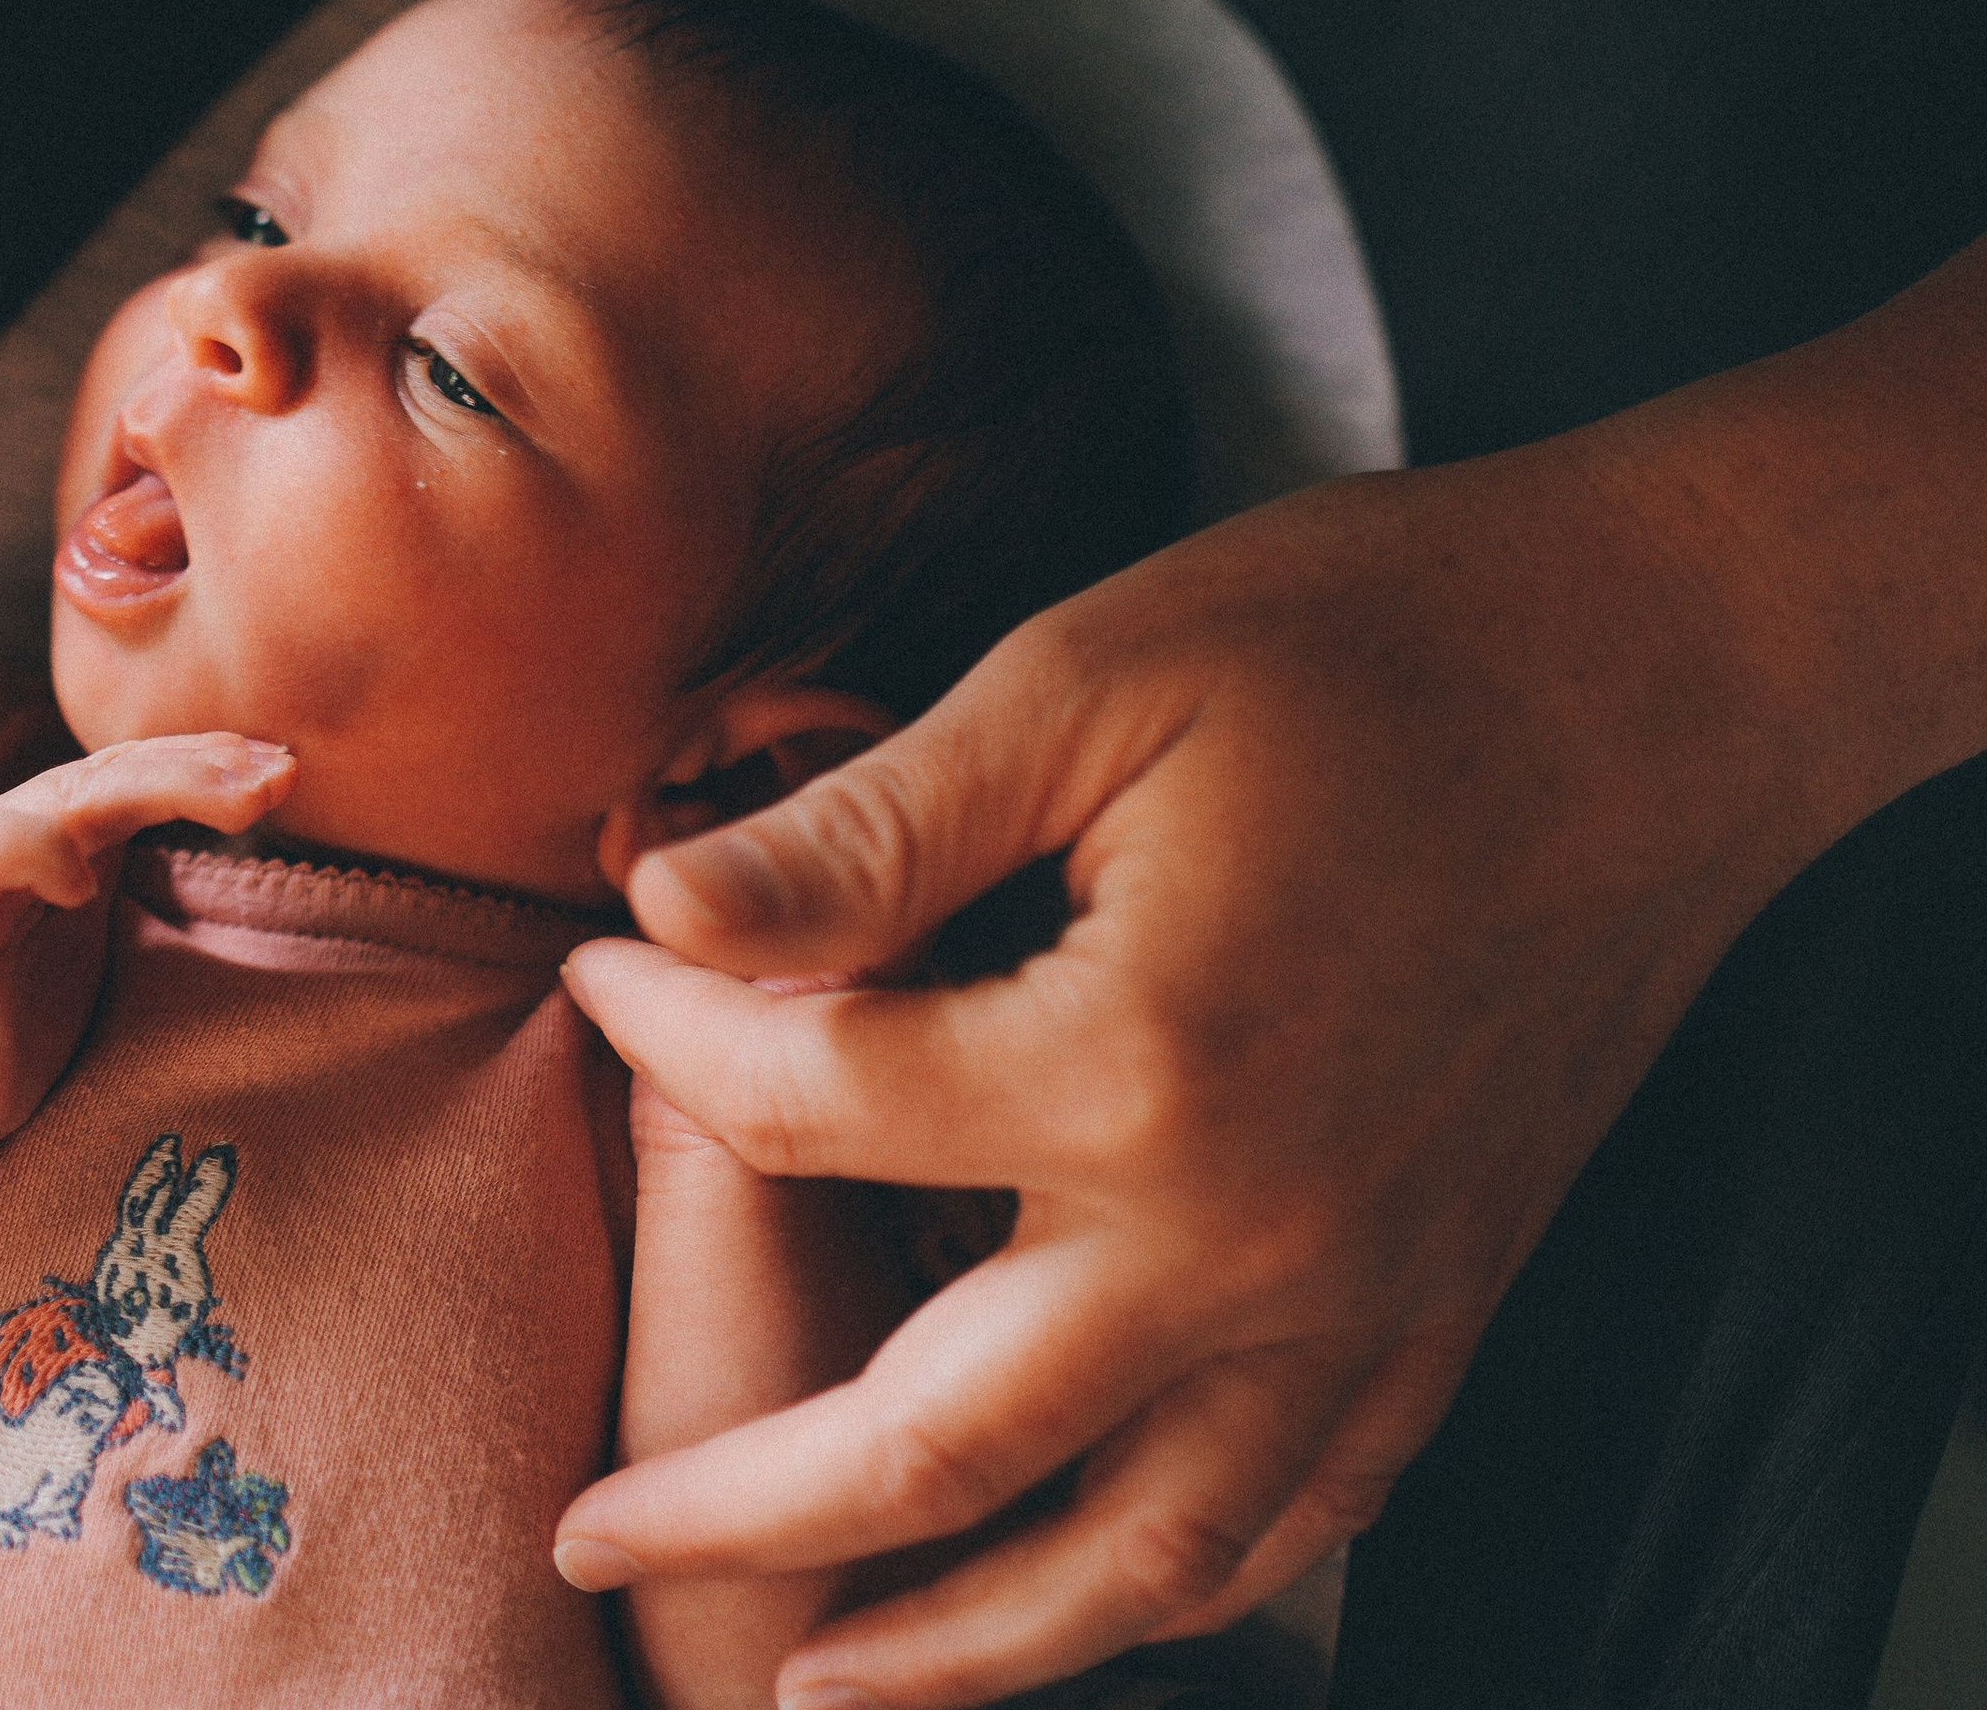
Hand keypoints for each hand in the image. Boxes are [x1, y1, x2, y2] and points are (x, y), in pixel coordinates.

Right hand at [0, 733, 295, 1161]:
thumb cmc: (17, 1014)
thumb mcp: (105, 938)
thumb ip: (153, 884)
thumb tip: (246, 853)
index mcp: (73, 832)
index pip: (150, 771)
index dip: (217, 763)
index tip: (290, 768)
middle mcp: (27, 830)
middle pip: (121, 770)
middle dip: (205, 762)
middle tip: (282, 770)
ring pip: (68, 795)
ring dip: (153, 783)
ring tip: (232, 795)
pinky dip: (31, 848)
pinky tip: (80, 880)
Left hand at [557, 418, 1847, 1707]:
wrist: (1656, 673)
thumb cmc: (1369, 640)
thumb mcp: (1088, 677)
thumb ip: (873, 827)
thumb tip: (662, 906)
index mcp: (1132, 1066)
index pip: (809, 1109)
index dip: (668, 1031)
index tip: (603, 966)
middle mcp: (1244, 1239)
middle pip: (929, 1442)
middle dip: (735, 1504)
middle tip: (590, 1527)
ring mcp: (1360, 1301)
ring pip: (1129, 1565)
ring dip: (957, 1647)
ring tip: (812, 1678)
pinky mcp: (1443, 1304)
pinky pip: (1298, 1520)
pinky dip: (1175, 1591)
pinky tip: (1094, 1593)